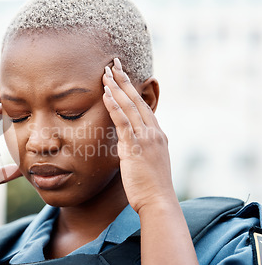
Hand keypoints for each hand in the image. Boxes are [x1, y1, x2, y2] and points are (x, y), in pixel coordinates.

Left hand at [102, 58, 174, 213]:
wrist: (158, 202)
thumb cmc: (150, 187)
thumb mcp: (147, 162)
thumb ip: (138, 148)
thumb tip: (127, 144)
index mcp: (157, 134)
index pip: (142, 106)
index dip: (132, 89)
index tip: (122, 75)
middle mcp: (154, 132)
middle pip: (137, 100)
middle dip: (124, 80)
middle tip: (113, 63)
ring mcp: (146, 138)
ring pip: (130, 106)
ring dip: (117, 87)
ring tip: (106, 72)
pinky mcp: (136, 146)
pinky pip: (123, 121)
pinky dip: (115, 106)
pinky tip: (106, 94)